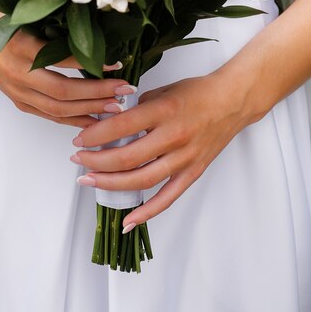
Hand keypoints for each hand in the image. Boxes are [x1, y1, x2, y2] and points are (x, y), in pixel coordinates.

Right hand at [0, 0, 128, 128]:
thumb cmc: (0, 15)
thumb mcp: (26, 10)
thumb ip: (54, 19)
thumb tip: (94, 20)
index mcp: (21, 47)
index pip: (62, 61)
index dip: (91, 63)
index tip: (117, 62)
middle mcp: (17, 74)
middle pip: (64, 91)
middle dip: (98, 93)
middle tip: (125, 89)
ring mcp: (16, 91)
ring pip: (58, 108)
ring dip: (90, 109)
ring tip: (117, 107)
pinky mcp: (18, 100)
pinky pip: (48, 115)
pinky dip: (72, 120)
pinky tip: (93, 121)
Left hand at [71, 70, 253, 225]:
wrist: (232, 101)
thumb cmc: (197, 92)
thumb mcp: (163, 90)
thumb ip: (137, 108)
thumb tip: (110, 123)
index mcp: (164, 111)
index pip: (121, 126)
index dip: (95, 135)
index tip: (79, 139)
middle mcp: (174, 136)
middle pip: (127, 157)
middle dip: (96, 161)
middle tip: (78, 160)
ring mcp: (185, 158)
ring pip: (142, 180)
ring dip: (111, 184)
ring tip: (89, 181)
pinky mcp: (193, 173)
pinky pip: (168, 198)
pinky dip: (147, 213)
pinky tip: (127, 221)